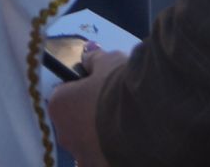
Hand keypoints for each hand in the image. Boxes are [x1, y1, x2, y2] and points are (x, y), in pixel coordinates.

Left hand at [46, 46, 128, 166]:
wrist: (150, 118)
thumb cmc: (120, 86)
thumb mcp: (108, 62)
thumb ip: (94, 59)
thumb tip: (88, 54)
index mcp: (58, 106)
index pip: (64, 96)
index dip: (81, 89)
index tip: (98, 86)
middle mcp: (65, 136)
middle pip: (75, 123)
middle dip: (91, 116)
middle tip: (115, 105)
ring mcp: (84, 157)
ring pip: (90, 145)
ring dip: (103, 137)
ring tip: (128, 126)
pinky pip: (105, 158)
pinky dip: (115, 152)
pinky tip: (133, 142)